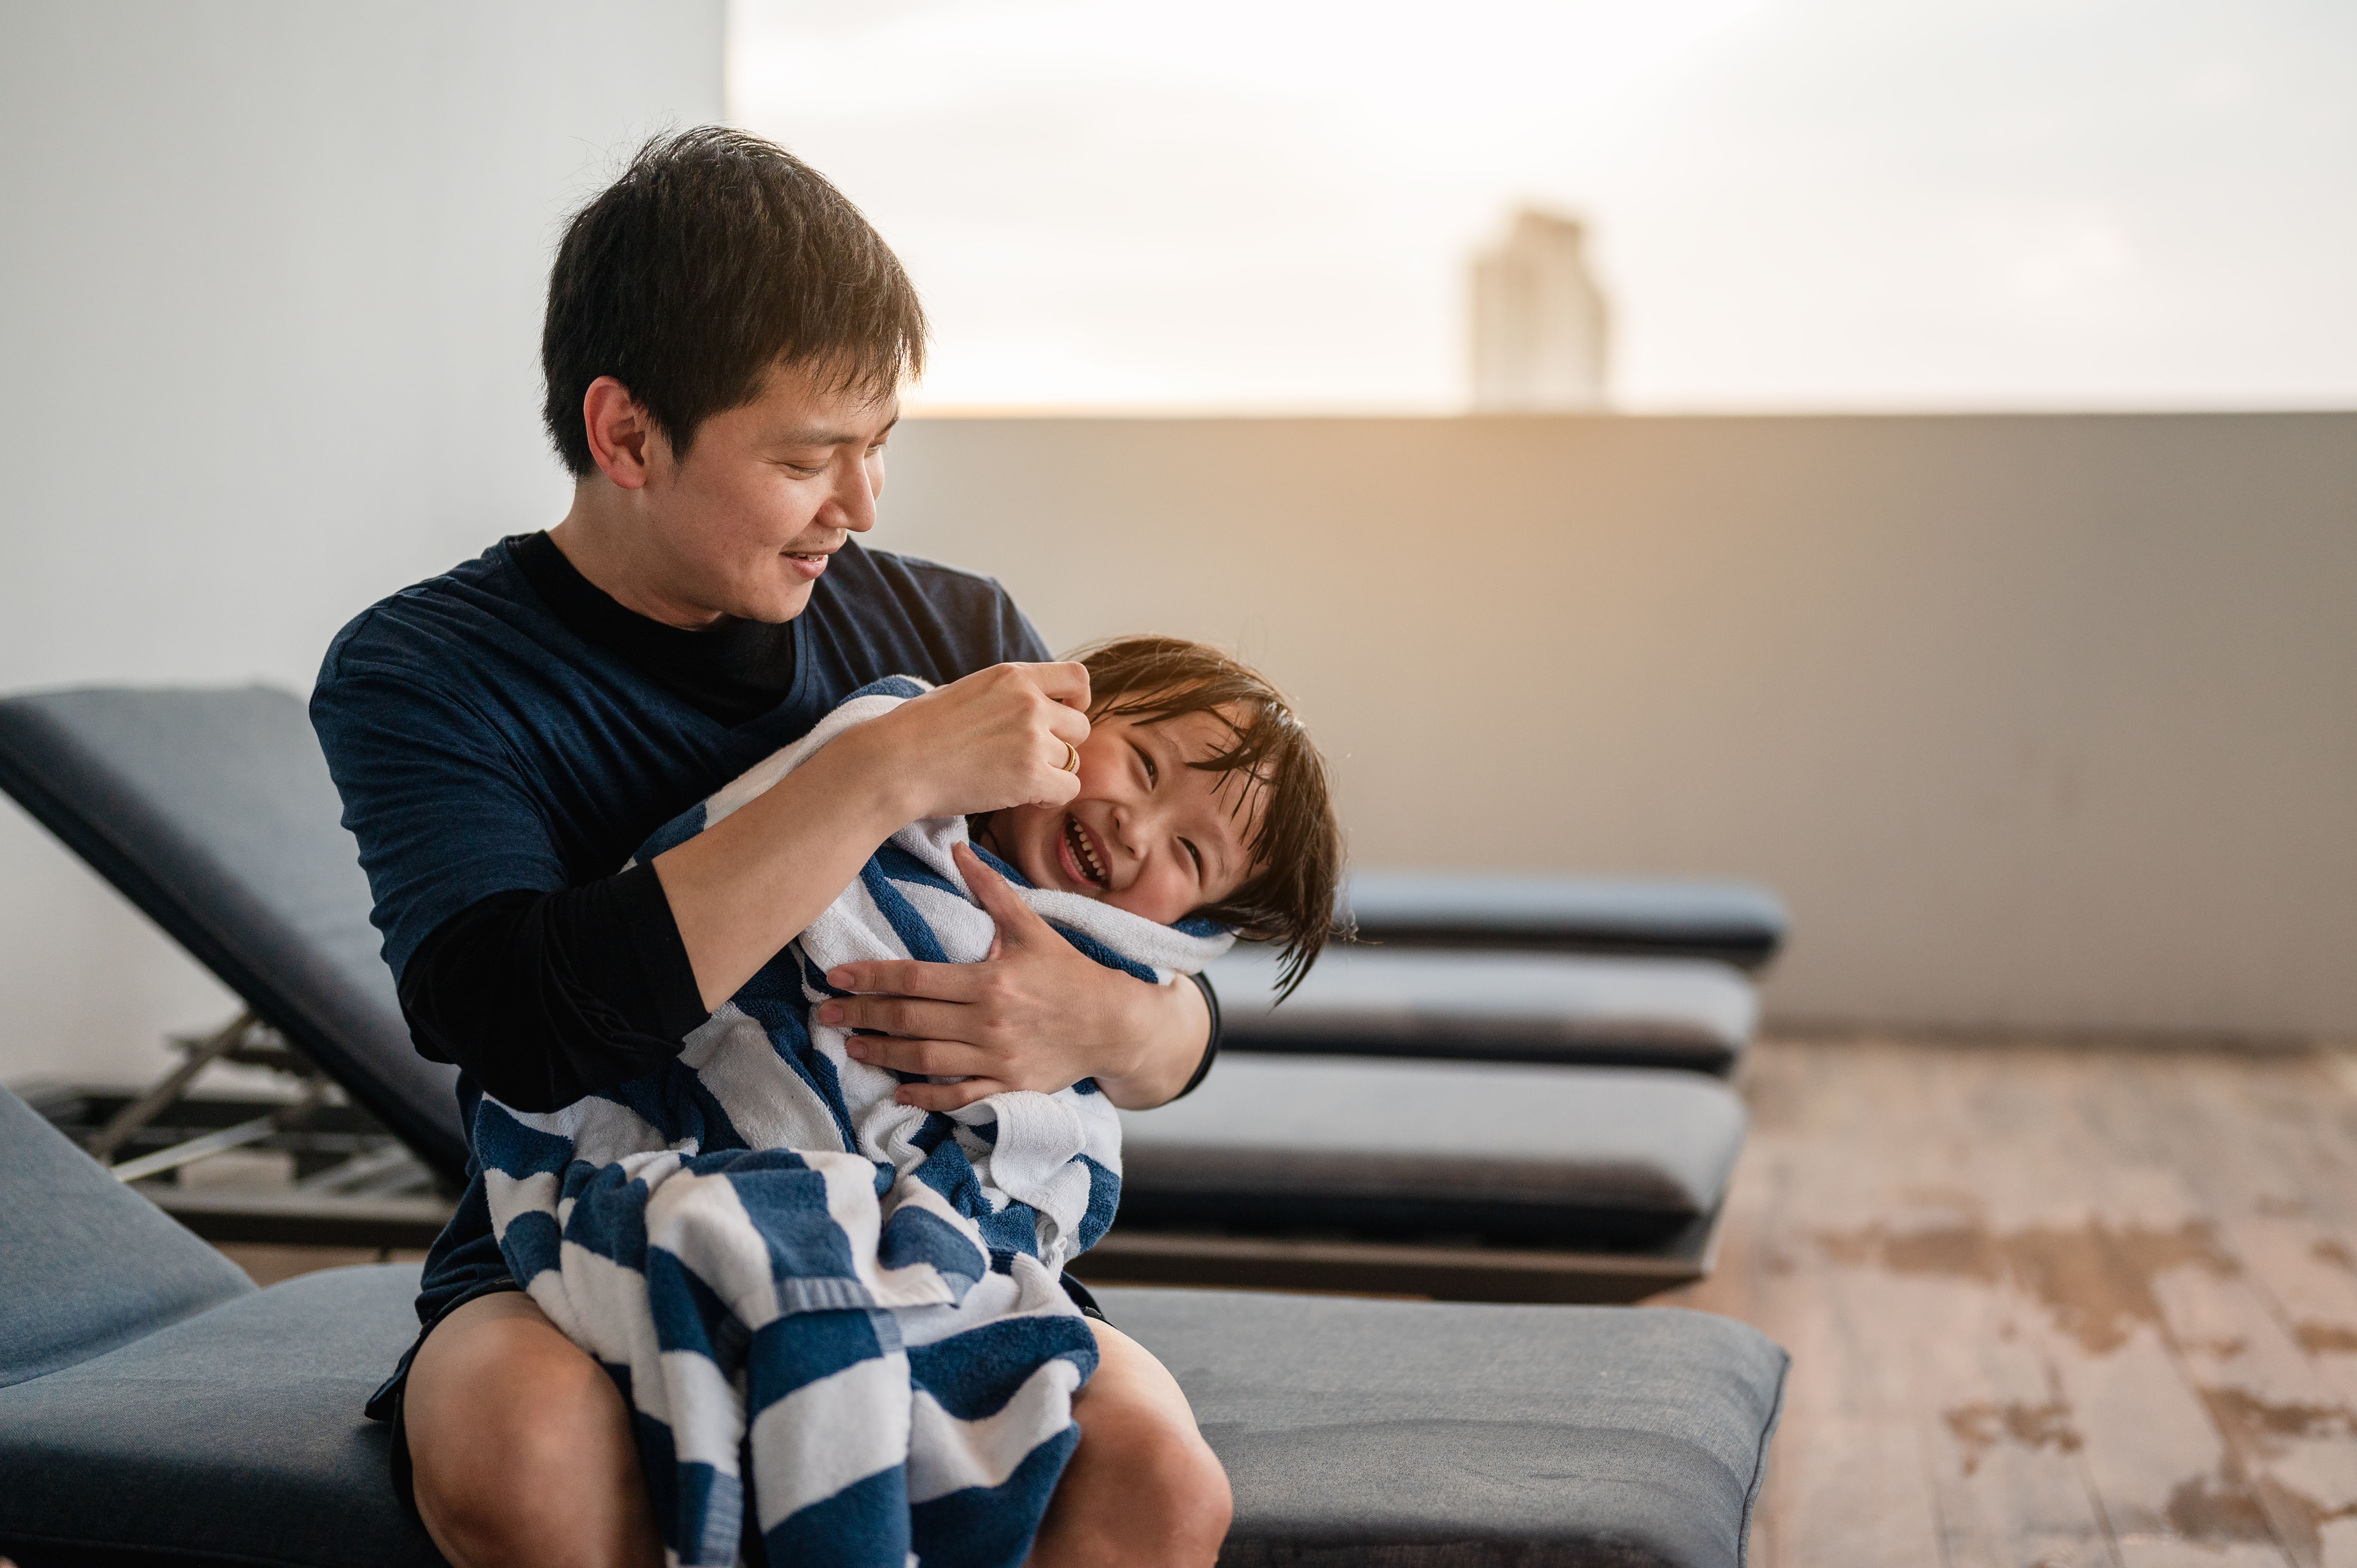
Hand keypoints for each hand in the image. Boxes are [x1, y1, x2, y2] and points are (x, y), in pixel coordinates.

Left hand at [817, 843, 1207, 1111]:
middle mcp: (989, 1020)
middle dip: (862, 1016)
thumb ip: (992, 890)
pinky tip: (898, 1091)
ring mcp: (998, 1057)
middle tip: (825, 1014)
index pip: (916, 978)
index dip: (871, 978)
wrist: (1113, 1023)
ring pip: (926, 1059)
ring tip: (851, 1045)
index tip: (836, 977)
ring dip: (883, 1053)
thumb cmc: (1069, 973)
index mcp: (989, 980)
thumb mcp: (1032, 928)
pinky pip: (958, 1096)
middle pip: (911, 1020)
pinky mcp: (1009, 1086)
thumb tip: (959, 849)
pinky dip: (926, 1097)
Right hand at [853, 662, 1091, 823]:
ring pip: (1073, 760)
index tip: (1064, 717)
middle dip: (1060, 745)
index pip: (1076, 677)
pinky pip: (1068, 789)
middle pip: (1079, 726)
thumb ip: (1005, 696)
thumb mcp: (967, 692)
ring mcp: (1032, 738)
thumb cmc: (917, 732)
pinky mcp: (1031, 775)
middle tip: (1028, 760)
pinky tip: (1022, 797)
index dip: (1078, 701)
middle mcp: (1029, 702)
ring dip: (1051, 773)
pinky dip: (1050, 798)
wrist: (894, 764)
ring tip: (1016, 780)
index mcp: (1012, 676)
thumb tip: (1029, 707)